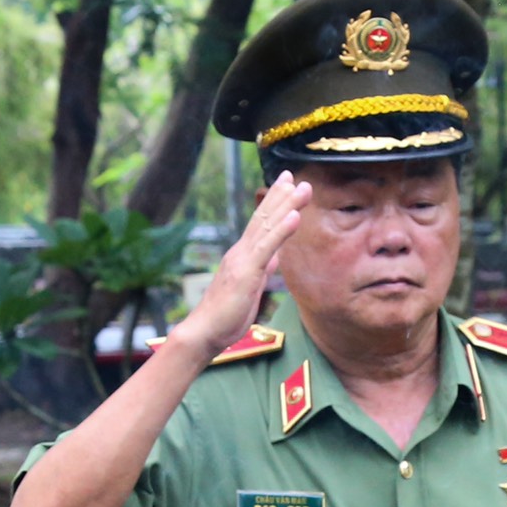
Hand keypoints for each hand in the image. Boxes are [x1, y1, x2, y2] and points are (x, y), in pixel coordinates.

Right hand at [180, 171, 309, 353]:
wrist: (205, 331)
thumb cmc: (227, 315)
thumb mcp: (251, 288)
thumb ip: (263, 269)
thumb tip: (275, 256)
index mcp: (244, 256)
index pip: (262, 224)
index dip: (274, 203)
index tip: (286, 184)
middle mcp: (242, 251)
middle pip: (264, 217)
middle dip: (280, 195)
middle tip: (293, 174)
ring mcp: (244, 259)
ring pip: (267, 225)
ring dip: (286, 204)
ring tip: (300, 186)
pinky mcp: (247, 271)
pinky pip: (268, 246)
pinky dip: (282, 229)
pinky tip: (295, 214)